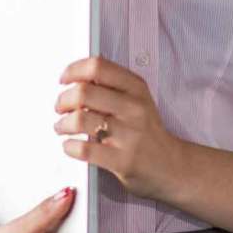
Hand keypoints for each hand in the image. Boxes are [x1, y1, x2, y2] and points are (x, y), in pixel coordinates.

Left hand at [55, 55, 184, 201]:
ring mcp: (129, 134)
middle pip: (83, 92)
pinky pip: (85, 149)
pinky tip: (70, 145)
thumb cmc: (147, 131)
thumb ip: (111, 86)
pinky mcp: (123, 160)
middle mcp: (133, 107)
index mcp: (136, 87)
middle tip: (59, 107)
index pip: (97, 66)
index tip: (63, 79)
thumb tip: (74, 79)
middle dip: (63, 100)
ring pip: (80, 119)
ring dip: (62, 124)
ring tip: (61, 127)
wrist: (173, 166)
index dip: (73, 70)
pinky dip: (69, 146)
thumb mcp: (137, 99)